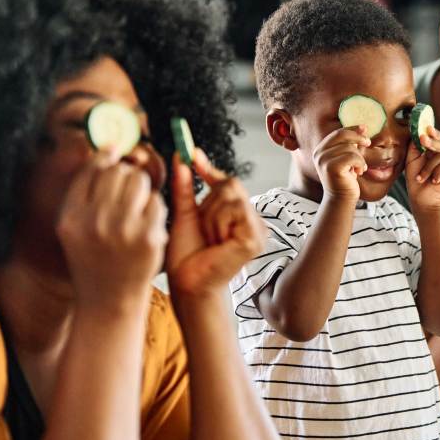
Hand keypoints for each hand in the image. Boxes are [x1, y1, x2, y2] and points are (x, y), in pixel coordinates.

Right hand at [56, 149, 167, 308]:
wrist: (109, 301)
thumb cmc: (93, 258)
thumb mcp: (74, 227)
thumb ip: (85, 191)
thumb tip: (110, 148)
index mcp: (71, 216)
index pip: (92, 169)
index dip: (106, 157)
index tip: (115, 154)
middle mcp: (94, 221)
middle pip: (118, 171)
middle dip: (126, 175)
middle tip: (128, 191)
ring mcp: (123, 229)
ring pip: (139, 180)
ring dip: (141, 188)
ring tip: (136, 207)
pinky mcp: (148, 237)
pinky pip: (156, 201)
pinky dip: (154, 208)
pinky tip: (147, 224)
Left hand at [167, 149, 266, 295]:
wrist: (187, 285)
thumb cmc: (186, 256)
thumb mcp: (184, 214)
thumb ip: (185, 187)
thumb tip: (181, 157)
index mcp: (239, 216)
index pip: (228, 182)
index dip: (210, 169)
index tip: (193, 154)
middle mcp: (253, 221)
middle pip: (230, 184)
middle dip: (208, 202)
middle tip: (203, 227)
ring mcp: (258, 230)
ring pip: (231, 196)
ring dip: (211, 216)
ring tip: (209, 239)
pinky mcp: (255, 238)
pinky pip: (234, 210)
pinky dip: (218, 224)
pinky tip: (217, 243)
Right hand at [313, 125, 370, 200]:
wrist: (342, 199)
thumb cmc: (346, 178)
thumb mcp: (346, 158)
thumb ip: (349, 144)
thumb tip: (362, 128)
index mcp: (320, 149)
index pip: (337, 132)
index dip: (352, 129)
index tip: (364, 128)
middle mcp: (319, 153)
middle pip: (342, 135)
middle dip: (358, 138)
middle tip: (368, 143)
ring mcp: (324, 160)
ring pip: (349, 147)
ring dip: (360, 157)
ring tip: (359, 168)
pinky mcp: (331, 167)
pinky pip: (352, 157)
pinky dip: (360, 163)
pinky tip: (359, 172)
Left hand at [405, 127, 439, 212]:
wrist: (422, 200)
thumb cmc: (416, 181)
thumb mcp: (411, 161)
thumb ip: (414, 146)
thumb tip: (416, 131)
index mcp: (432, 152)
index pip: (436, 138)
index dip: (433, 132)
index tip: (427, 128)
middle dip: (431, 141)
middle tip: (423, 139)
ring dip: (428, 168)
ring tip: (421, 178)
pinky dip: (438, 173)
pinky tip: (434, 181)